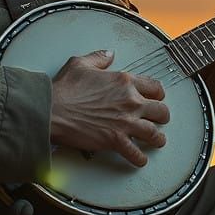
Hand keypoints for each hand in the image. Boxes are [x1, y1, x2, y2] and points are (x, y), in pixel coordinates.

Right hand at [50, 50, 169, 167]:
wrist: (52, 110)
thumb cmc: (64, 89)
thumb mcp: (81, 63)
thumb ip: (98, 58)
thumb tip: (109, 54)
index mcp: (124, 81)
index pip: (154, 87)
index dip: (158, 93)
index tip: (157, 97)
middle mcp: (130, 101)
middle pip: (160, 110)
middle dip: (162, 116)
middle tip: (161, 119)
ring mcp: (124, 122)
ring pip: (153, 133)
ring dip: (158, 139)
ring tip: (158, 141)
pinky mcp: (115, 140)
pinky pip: (135, 153)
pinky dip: (140, 158)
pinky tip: (140, 159)